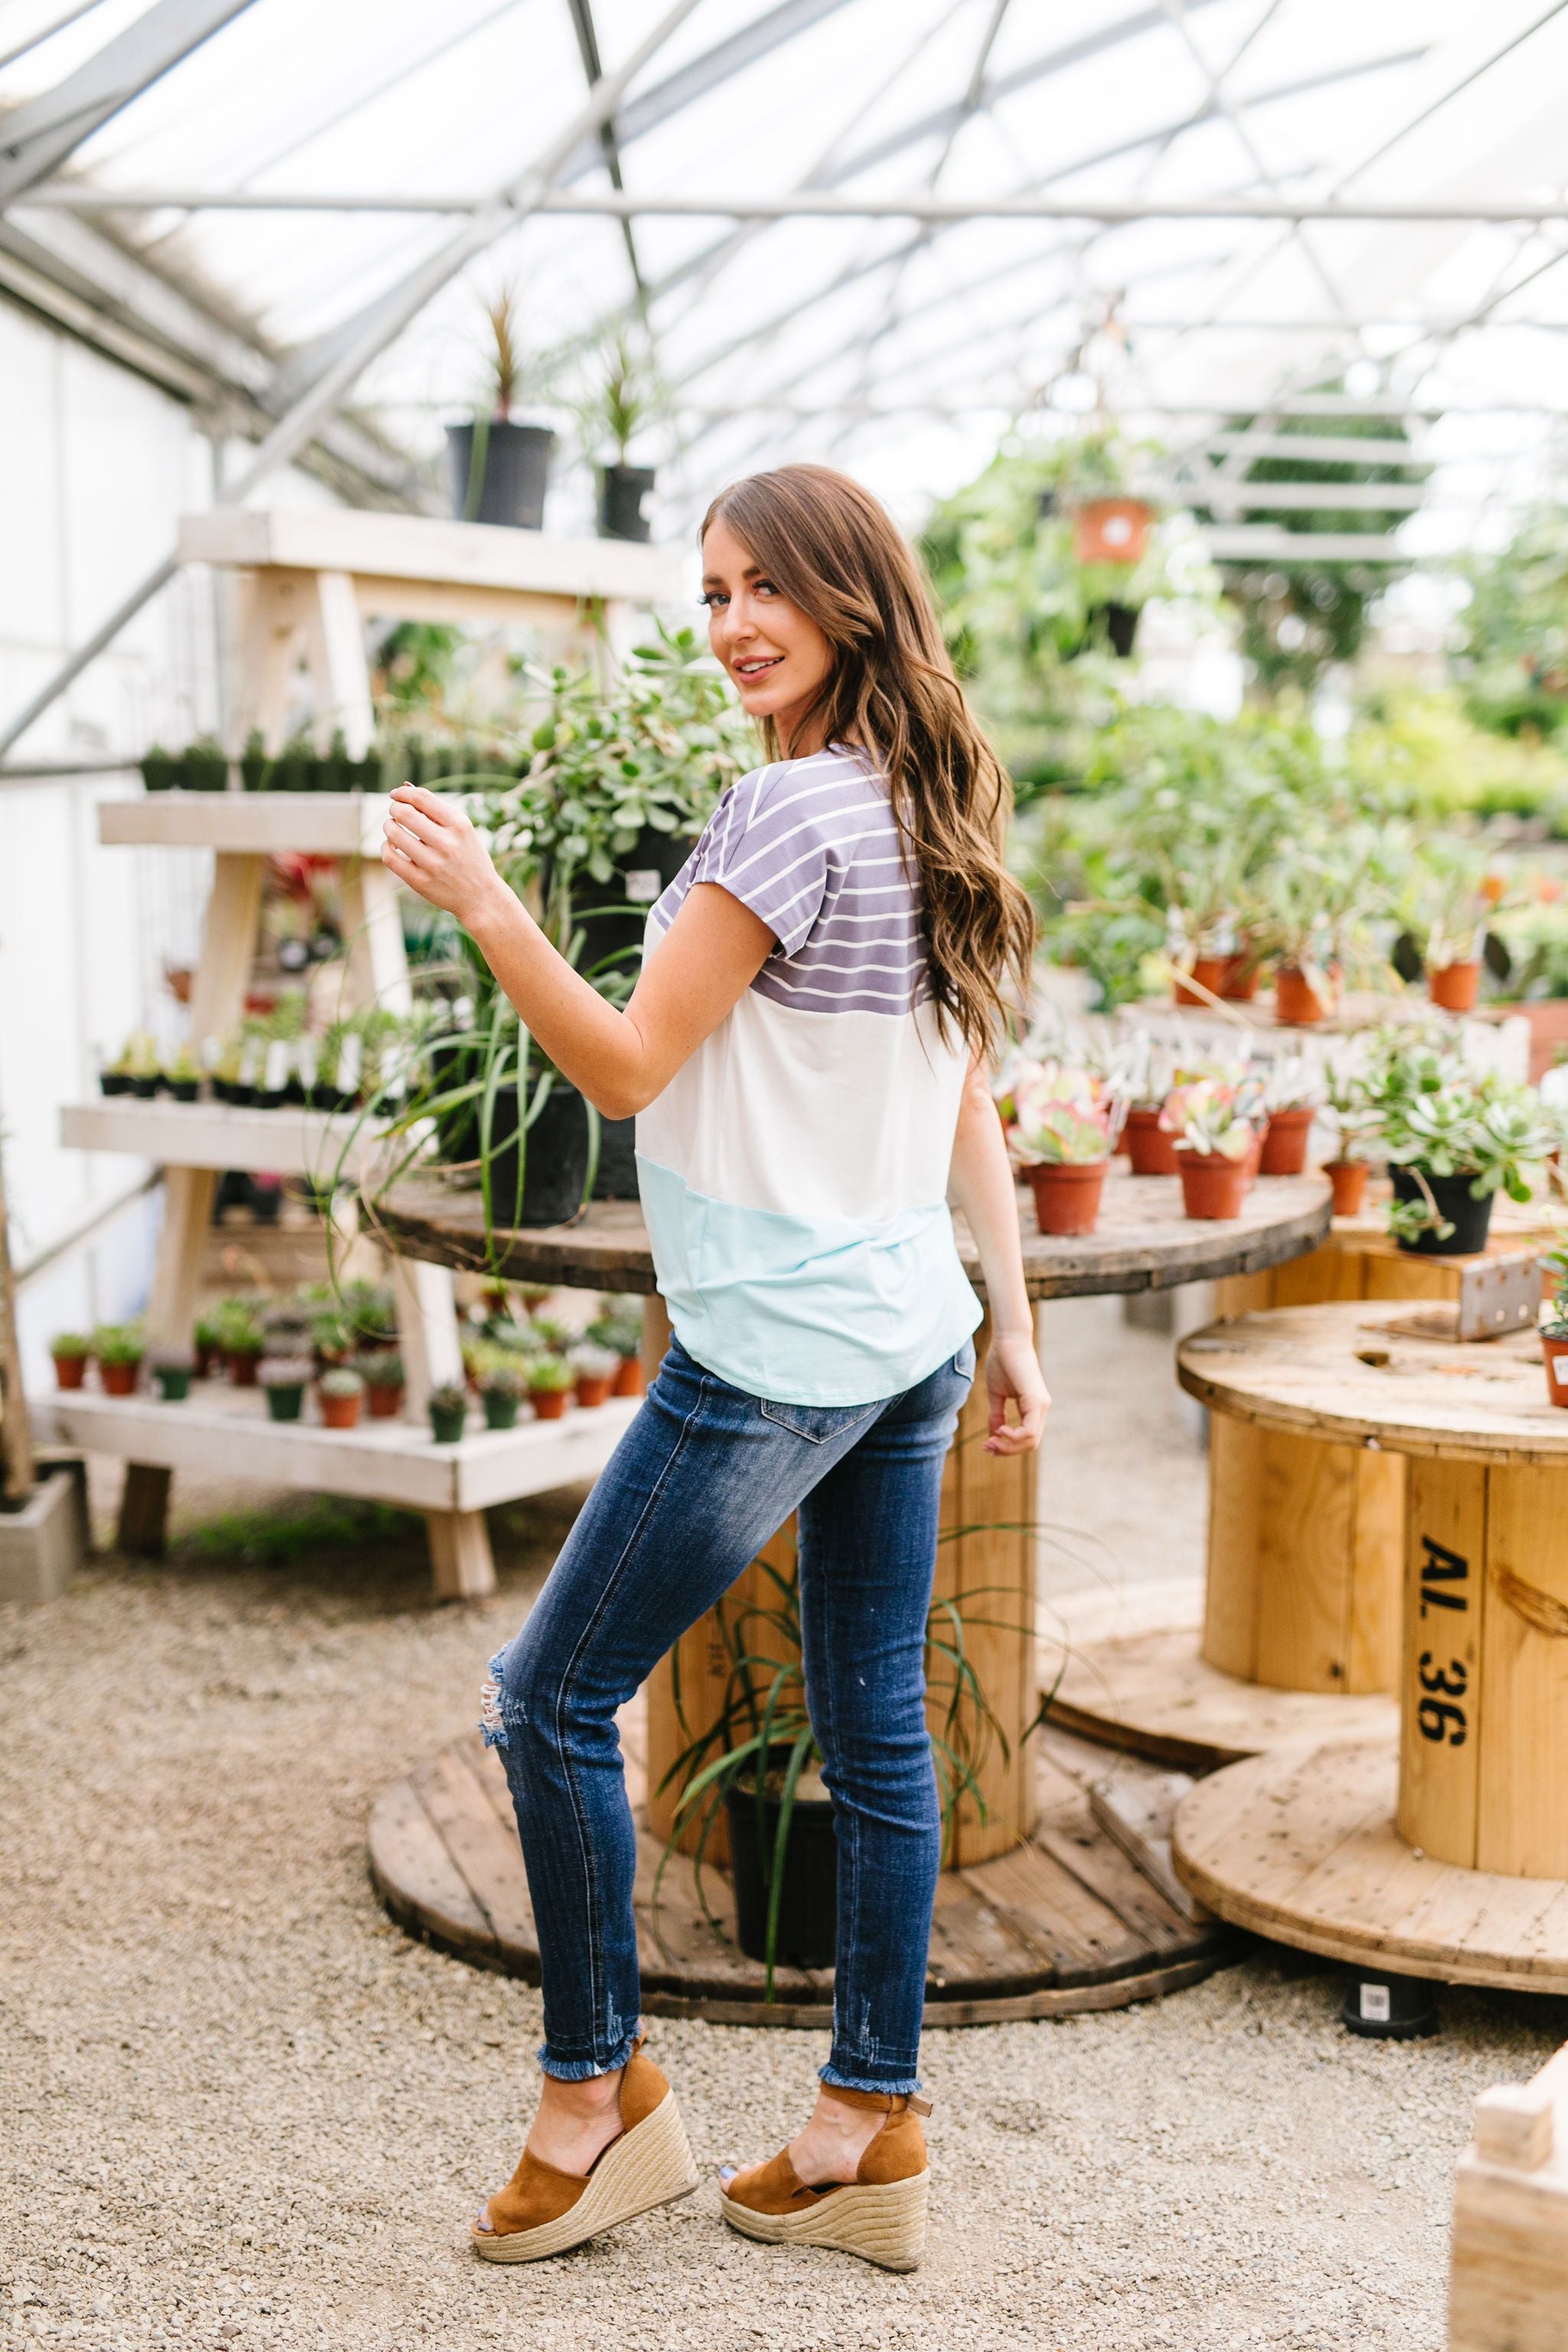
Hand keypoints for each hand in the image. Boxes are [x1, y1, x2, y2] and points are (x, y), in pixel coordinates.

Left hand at [382, 784, 504, 932]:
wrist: (482, 898)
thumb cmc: (470, 858)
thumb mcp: (463, 830)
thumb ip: (435, 810)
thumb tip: (405, 786)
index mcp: (460, 825)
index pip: (422, 798)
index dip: (403, 793)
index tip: (396, 795)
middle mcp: (447, 843)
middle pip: (405, 813)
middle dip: (394, 808)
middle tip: (395, 812)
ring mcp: (433, 864)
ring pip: (394, 834)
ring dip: (388, 826)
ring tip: (392, 827)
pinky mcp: (421, 882)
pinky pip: (390, 858)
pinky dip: (385, 847)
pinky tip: (391, 845)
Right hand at [983, 1325, 1048, 1454]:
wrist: (1008, 1340)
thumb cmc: (1001, 1362)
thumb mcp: (996, 1394)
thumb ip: (996, 1414)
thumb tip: (994, 1434)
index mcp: (1033, 1408)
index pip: (1026, 1439)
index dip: (1007, 1447)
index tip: (987, 1444)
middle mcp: (1041, 1409)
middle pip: (1030, 1444)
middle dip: (1007, 1450)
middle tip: (987, 1446)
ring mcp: (1041, 1405)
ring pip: (1031, 1441)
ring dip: (1009, 1446)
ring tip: (992, 1440)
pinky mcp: (1036, 1400)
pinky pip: (1030, 1431)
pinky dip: (1014, 1437)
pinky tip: (1000, 1430)